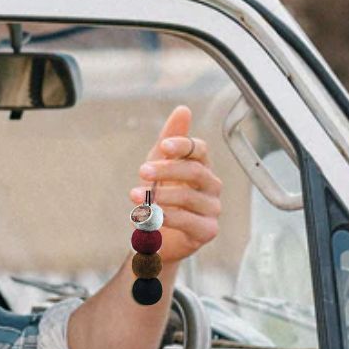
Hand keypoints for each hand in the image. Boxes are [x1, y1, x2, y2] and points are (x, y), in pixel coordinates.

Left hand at [130, 105, 221, 265]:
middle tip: (142, 171)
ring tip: (135, 197)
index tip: (162, 147)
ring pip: (189, 196)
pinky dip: (166, 216)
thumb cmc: (161, 198)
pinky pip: (188, 221)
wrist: (156, 238)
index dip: (182, 146)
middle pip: (195, 171)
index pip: (199, 149)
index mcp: (202, 166)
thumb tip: (183, 109)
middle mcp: (212, 186)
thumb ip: (169, 140)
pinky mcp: (208, 230)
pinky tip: (148, 216)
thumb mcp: (159, 166)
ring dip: (159, 195)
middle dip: (166, 170)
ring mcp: (212, 209)